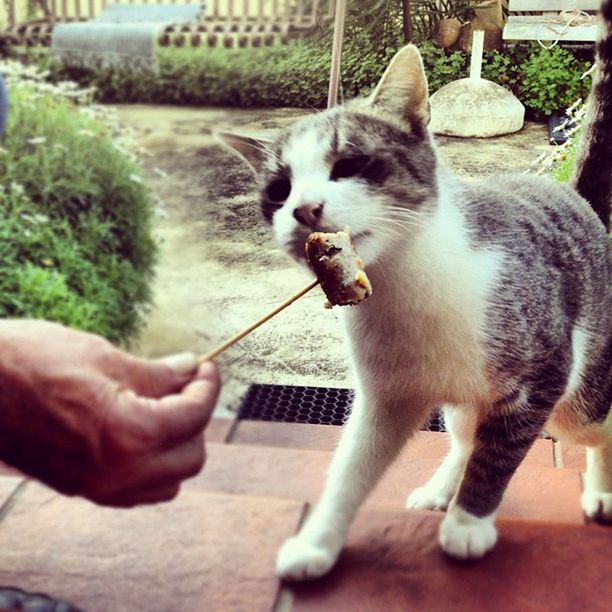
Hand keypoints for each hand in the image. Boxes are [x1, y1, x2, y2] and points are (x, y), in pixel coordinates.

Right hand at [0, 320, 219, 506]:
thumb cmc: (31, 362)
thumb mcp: (105, 357)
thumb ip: (158, 372)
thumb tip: (191, 369)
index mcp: (129, 434)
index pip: (196, 415)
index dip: (209, 385)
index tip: (207, 367)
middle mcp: (119, 473)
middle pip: (193, 456)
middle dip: (197, 418)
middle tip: (185, 385)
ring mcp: (100, 488)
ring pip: (171, 480)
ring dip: (179, 444)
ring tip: (165, 407)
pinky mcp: (84, 490)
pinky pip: (141, 490)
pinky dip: (154, 464)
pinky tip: (142, 431)